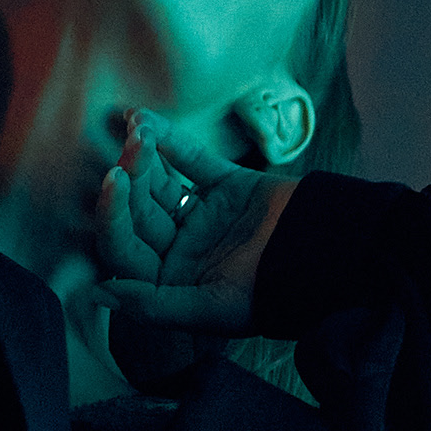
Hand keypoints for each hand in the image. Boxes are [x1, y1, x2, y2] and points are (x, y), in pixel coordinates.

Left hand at [93, 111, 297, 341]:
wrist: (333, 258)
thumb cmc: (272, 294)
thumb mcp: (210, 310)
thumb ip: (153, 305)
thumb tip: (97, 293)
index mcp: (168, 280)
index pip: (125, 249)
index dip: (113, 217)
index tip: (114, 183)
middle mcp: (179, 248)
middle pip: (139, 212)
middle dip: (130, 181)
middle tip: (129, 154)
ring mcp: (202, 216)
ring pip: (159, 184)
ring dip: (145, 159)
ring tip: (138, 133)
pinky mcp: (227, 187)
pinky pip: (192, 161)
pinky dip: (171, 142)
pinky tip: (145, 120)